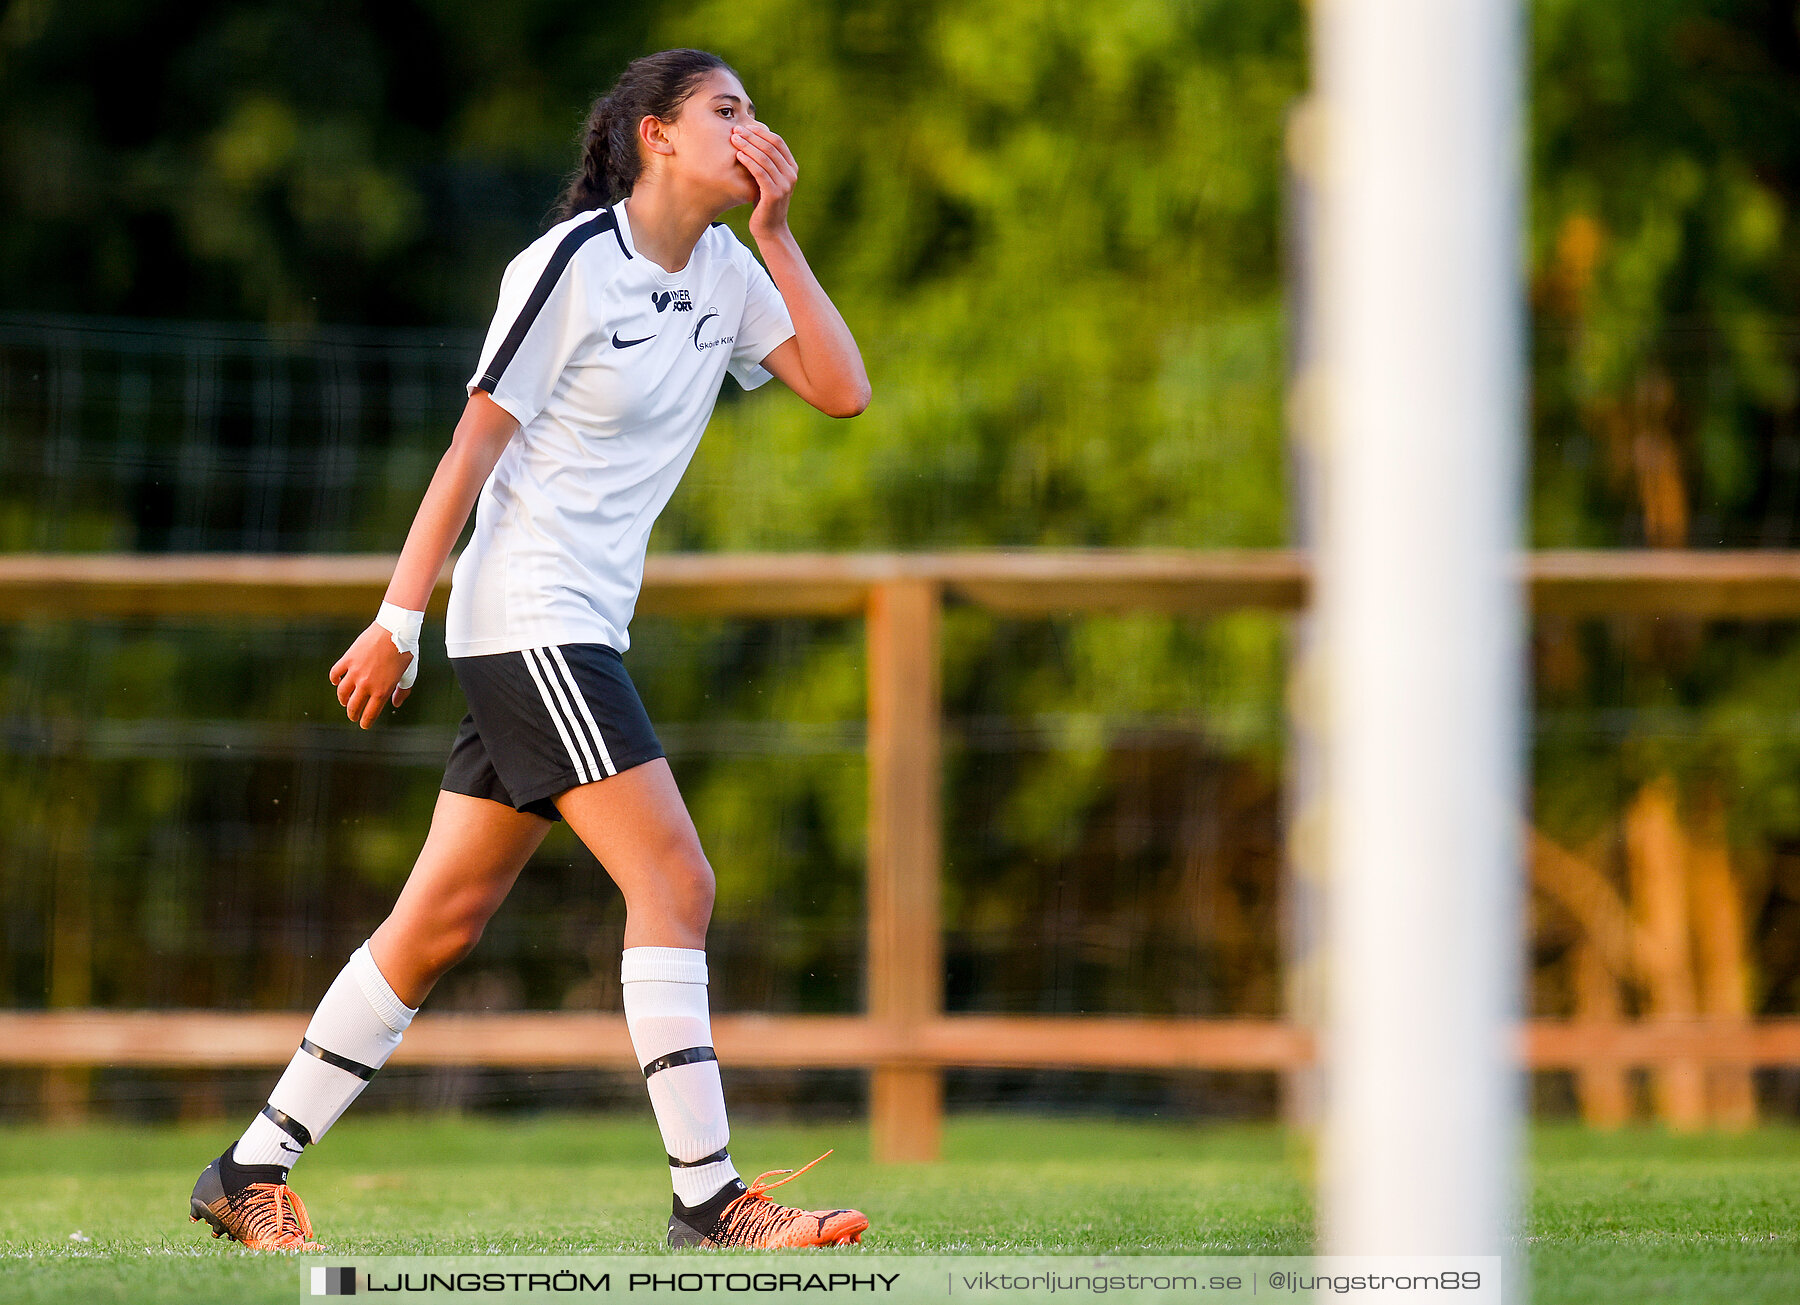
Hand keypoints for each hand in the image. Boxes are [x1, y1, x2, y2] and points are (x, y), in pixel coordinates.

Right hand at [329, 622, 414, 728]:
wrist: (395, 629)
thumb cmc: (405, 652)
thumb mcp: (409, 674)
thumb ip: (402, 691)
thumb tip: (395, 704)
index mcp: (382, 691)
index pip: (370, 713)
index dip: (366, 722)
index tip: (364, 725)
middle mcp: (366, 684)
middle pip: (353, 706)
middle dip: (353, 714)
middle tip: (353, 716)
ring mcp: (355, 672)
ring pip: (342, 693)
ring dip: (343, 699)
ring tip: (345, 701)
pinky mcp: (348, 659)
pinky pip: (335, 673)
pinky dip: (334, 679)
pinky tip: (337, 682)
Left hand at [731, 120, 796, 237]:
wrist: (770, 229)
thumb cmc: (765, 203)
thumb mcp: (768, 180)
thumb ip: (766, 163)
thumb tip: (751, 140)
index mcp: (791, 168)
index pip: (777, 141)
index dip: (760, 131)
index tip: (744, 126)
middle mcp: (791, 174)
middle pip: (770, 147)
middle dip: (751, 136)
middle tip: (736, 129)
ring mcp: (784, 184)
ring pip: (765, 158)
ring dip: (747, 146)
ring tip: (733, 139)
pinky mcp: (774, 194)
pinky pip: (760, 172)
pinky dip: (749, 161)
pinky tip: (738, 155)